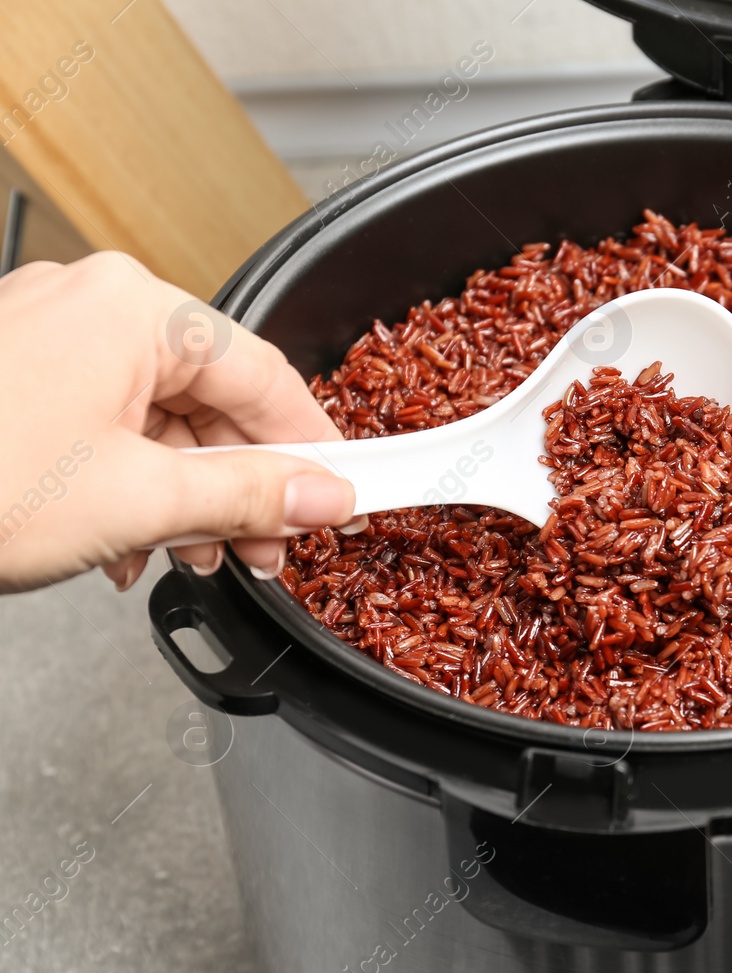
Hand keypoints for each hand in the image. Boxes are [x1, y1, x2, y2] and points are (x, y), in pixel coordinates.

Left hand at [0, 251, 357, 592]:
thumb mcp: (141, 501)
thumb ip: (250, 495)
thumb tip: (324, 496)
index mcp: (134, 308)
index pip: (265, 375)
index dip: (314, 447)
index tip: (344, 494)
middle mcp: (91, 305)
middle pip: (210, 396)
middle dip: (243, 484)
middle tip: (272, 547)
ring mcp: (44, 336)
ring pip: (155, 416)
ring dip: (186, 494)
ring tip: (195, 554)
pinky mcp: (13, 376)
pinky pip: (102, 422)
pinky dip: (128, 482)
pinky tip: (128, 541)